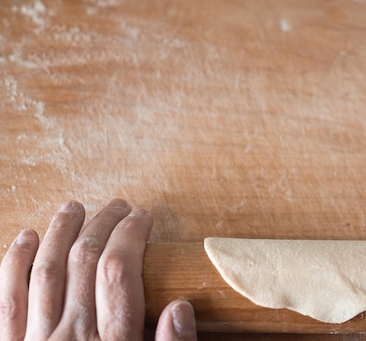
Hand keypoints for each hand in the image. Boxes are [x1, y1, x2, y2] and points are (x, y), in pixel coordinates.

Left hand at [0, 199, 197, 340]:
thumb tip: (180, 308)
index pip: (119, 271)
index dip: (131, 235)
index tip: (143, 217)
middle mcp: (70, 336)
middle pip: (84, 261)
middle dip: (103, 225)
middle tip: (118, 206)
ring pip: (45, 270)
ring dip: (60, 232)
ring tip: (74, 207)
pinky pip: (6, 299)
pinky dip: (13, 265)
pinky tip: (26, 239)